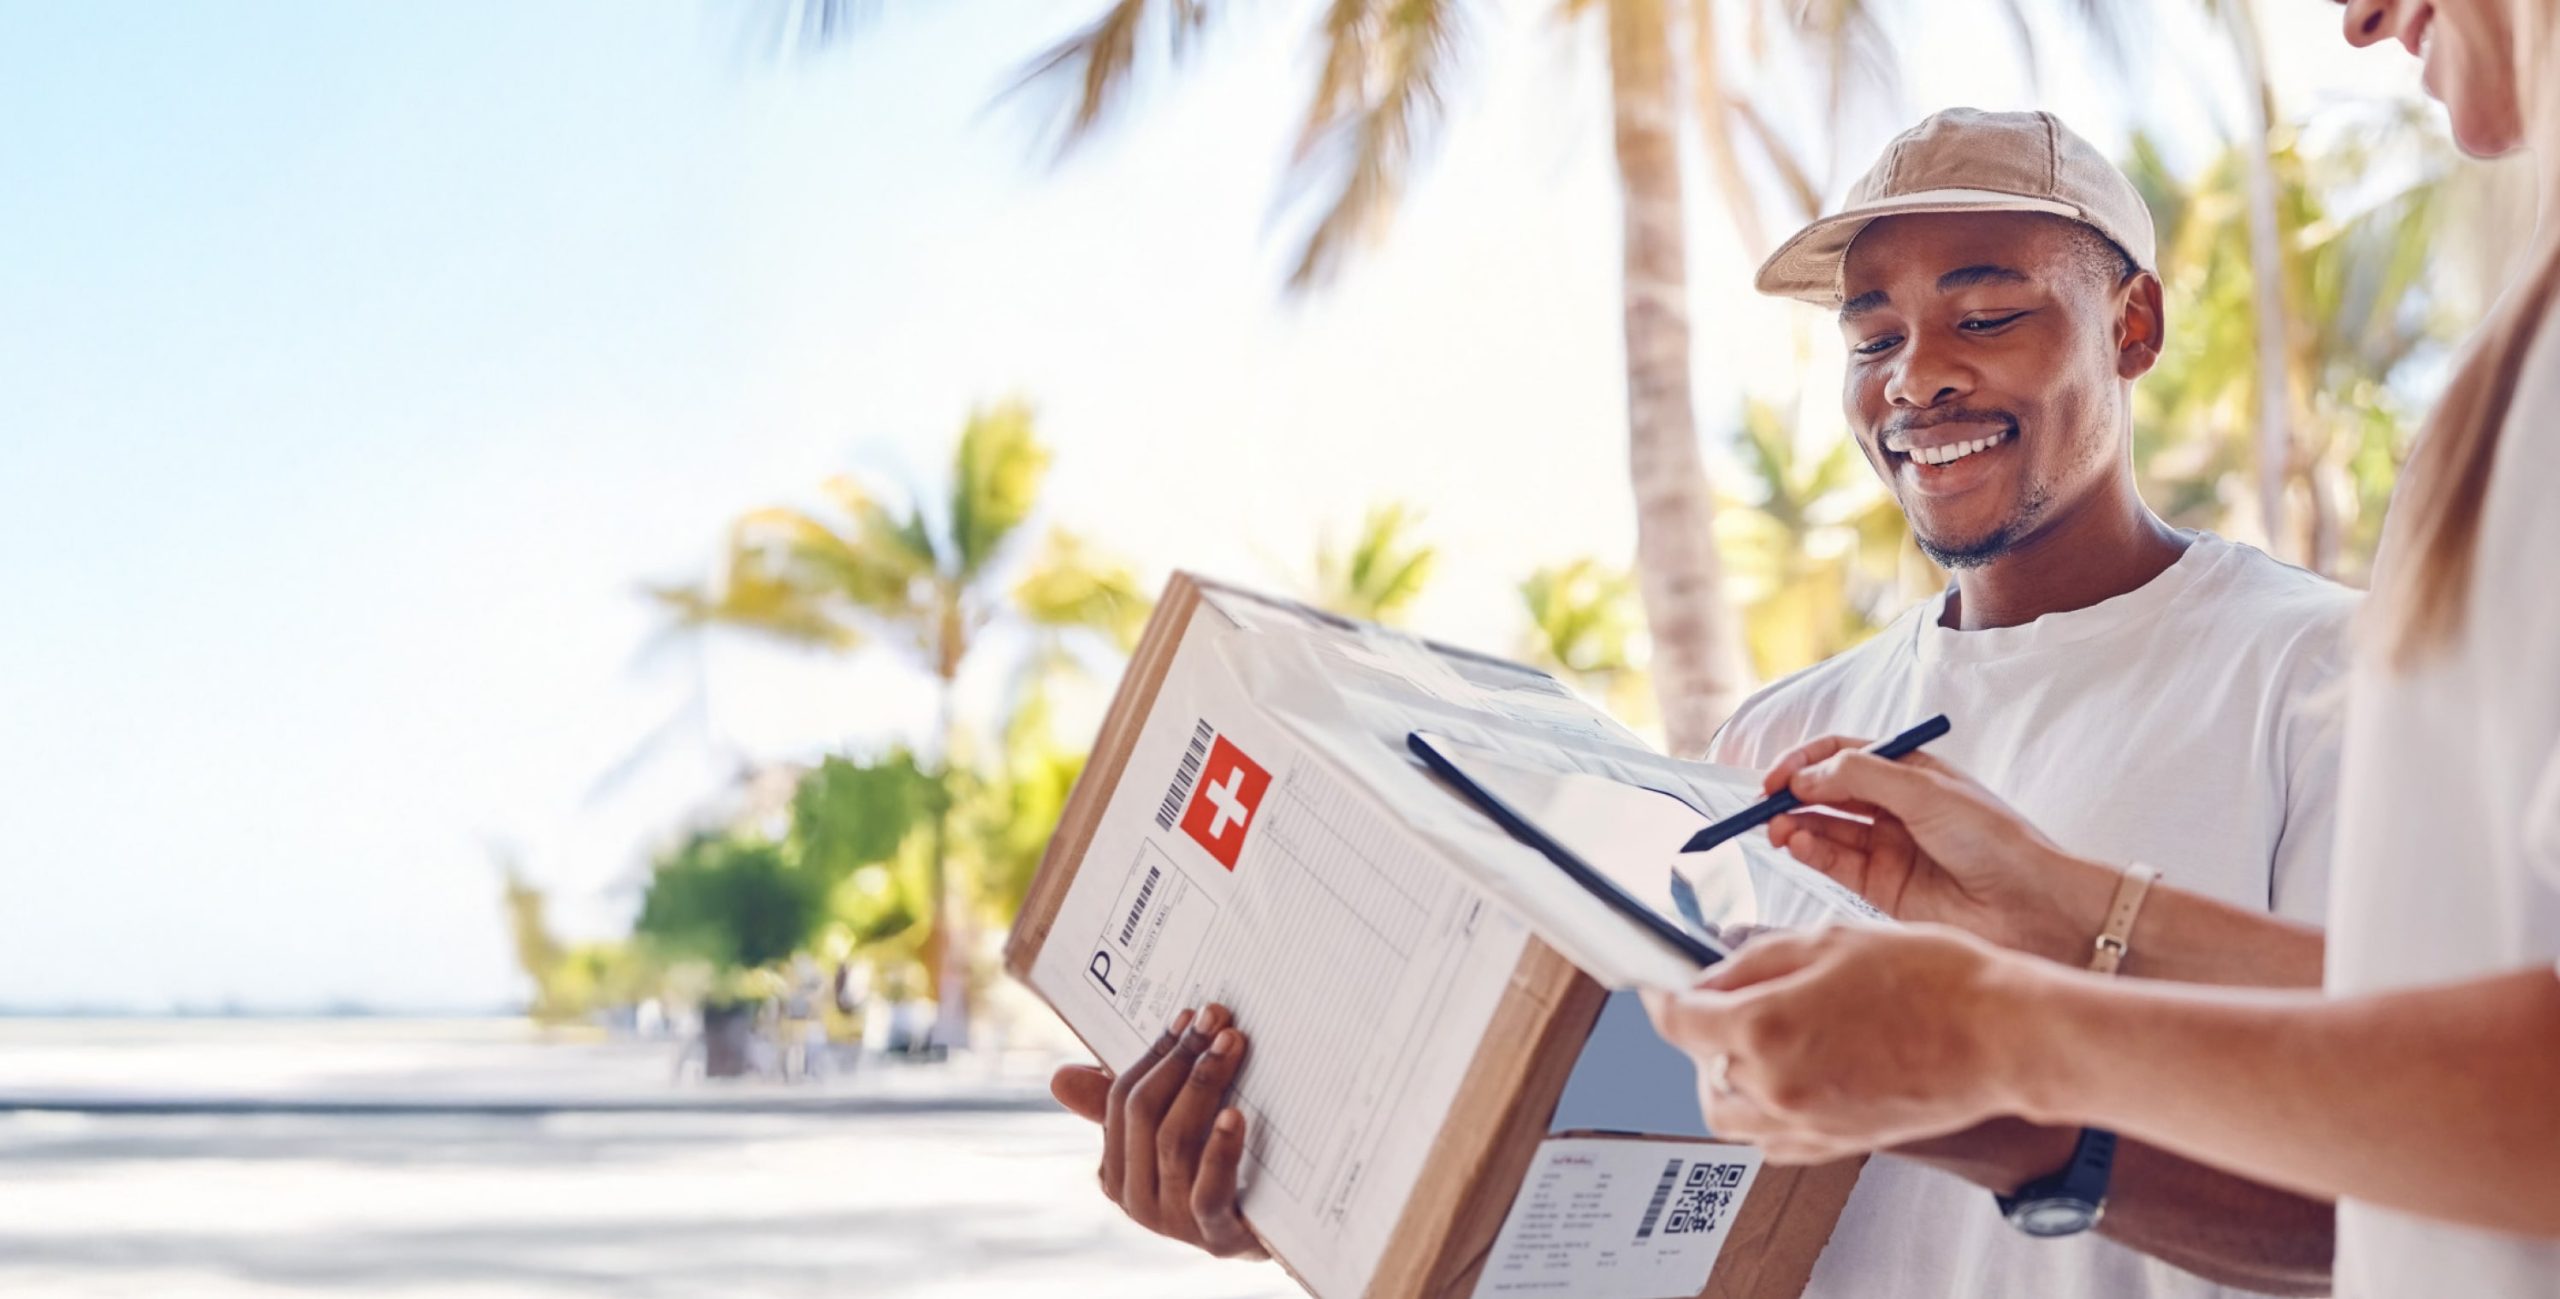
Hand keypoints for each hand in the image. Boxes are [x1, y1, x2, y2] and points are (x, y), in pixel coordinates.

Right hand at [1050, 1004, 1266, 1258]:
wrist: (1280, 1233)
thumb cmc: (1220, 1174)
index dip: (1156, 1053)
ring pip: (1174, 1142)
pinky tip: (1235, 1115)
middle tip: (1218, 1020)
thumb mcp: (1173, 1134)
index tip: (1190, 1016)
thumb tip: (1059, 1078)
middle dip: (1181, 1059)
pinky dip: (1220, 1149)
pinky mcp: (1215, 1237)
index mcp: (1117, 1172)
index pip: (1122, 1099)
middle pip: (1144, 1114)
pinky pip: (1209, 1191)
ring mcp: (1173, 1222)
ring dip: (1203, 1085)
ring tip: (1231, 1047)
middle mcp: (1137, 1200)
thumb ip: (1126, 1105)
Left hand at [1642, 924, 2044, 1162]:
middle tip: (1719, 1003)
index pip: (1677, 1019)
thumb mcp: (1830, 938)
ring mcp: (1805, 1122)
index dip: (1660, 995)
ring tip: (1747, 1042)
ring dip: (1721, 1077)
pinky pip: (1769, 1140)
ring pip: (1727, 1112)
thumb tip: (1713, 974)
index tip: (1659, 985)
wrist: (2000, 1034)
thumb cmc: (1932, 979)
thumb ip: (1756, 959)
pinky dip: (1760, 1114)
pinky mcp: (1836, 1144)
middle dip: (1698, 1033)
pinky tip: (1783, 1079)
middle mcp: (1774, 1085)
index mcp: (1763, 1028)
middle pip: (1698, 1066)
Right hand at [1759, 735, 2113, 964]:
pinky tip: (1799, 846)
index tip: (1775, 776)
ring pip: (1826, 829)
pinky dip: (1811, 853)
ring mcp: (1887, 848)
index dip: (1805, 761)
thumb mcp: (1925, 792)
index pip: (1842, 755)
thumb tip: (1804, 775)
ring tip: (1777, 829)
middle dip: (1792, 795)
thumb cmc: (1995, 841)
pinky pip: (1835, 864)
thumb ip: (1861, 777)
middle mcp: (1895, 808)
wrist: (2033, 907)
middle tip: (1764, 805)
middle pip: (1827, 792)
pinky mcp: (1882, 888)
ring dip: (1796, 825)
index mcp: (1911, 773)